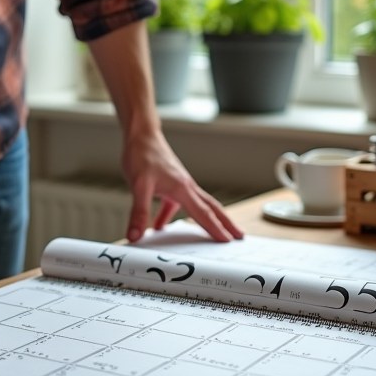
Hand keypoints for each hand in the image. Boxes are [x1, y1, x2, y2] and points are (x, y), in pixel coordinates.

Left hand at [122, 132, 243, 242]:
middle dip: (226, 223)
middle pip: (211, 208)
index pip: (204, 213)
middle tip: (240, 235)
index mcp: (183, 188)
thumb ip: (139, 212)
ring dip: (207, 219)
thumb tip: (136, 235)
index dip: (216, 228)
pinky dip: (170, 216)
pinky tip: (160, 226)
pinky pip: (175, 204)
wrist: (140, 135)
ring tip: (214, 231)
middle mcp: (186, 186)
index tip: (229, 240)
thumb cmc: (143, 154)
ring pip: (198, 205)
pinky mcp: (170, 183)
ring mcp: (180, 184)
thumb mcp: (139, 185)